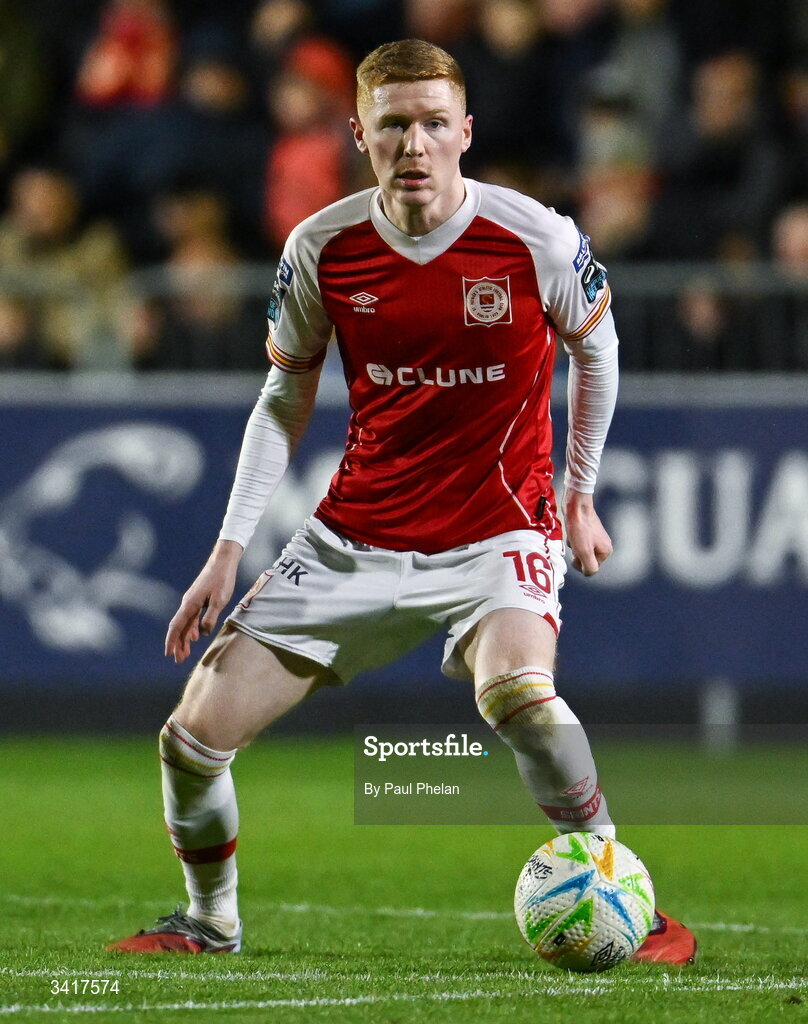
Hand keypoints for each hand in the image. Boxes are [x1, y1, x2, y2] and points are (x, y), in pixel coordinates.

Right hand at [165, 540, 242, 662]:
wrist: (223, 560)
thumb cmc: (222, 578)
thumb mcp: (220, 600)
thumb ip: (210, 617)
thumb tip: (202, 633)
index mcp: (190, 604)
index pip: (177, 626)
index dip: (172, 641)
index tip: (169, 654)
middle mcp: (188, 603)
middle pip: (179, 627)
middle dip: (178, 644)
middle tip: (178, 660)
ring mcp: (192, 600)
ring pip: (185, 623)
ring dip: (184, 638)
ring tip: (186, 653)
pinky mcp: (199, 599)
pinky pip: (192, 617)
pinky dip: (191, 628)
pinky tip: (195, 636)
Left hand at [563, 490, 611, 575]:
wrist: (576, 506)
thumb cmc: (580, 529)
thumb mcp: (584, 552)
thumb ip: (589, 567)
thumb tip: (588, 573)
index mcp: (606, 552)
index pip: (590, 568)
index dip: (580, 562)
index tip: (577, 551)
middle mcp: (603, 545)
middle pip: (584, 559)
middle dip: (576, 553)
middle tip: (576, 541)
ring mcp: (596, 537)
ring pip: (579, 550)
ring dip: (573, 545)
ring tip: (574, 534)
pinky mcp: (588, 530)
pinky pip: (577, 541)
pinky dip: (572, 538)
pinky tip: (572, 530)